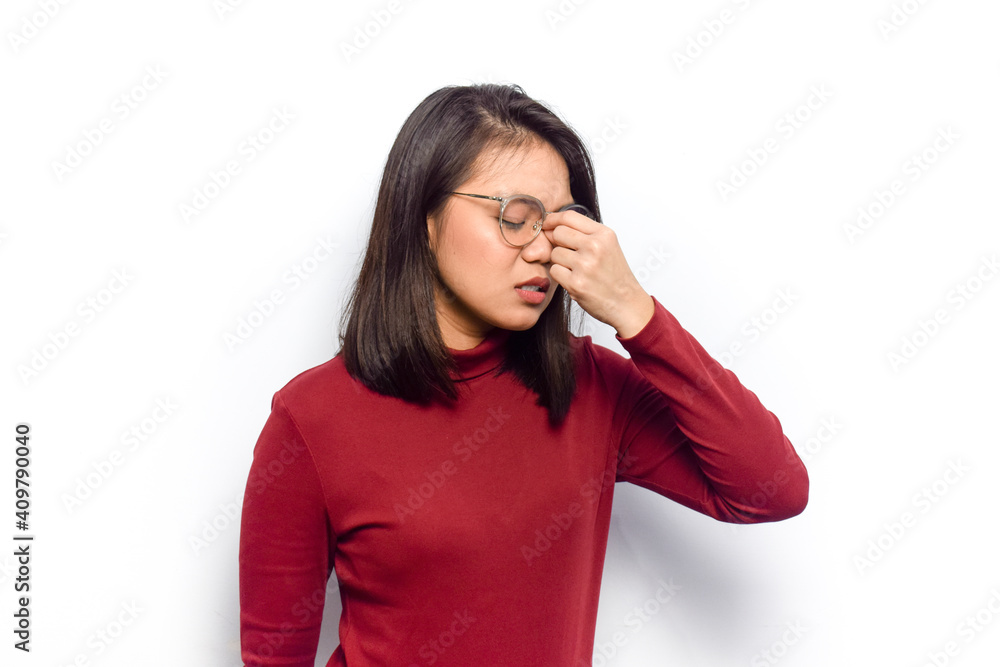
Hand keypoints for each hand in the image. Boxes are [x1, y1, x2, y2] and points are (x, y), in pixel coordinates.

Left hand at [540, 210, 654, 338]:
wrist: (626, 303)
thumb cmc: (615, 276)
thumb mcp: (607, 246)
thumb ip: (584, 234)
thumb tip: (552, 226)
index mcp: (604, 234)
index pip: (569, 216)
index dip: (553, 219)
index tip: (547, 224)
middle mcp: (595, 247)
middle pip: (558, 233)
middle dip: (556, 242)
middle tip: (567, 253)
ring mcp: (585, 265)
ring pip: (554, 253)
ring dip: (559, 262)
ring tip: (576, 269)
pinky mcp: (576, 283)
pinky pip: (554, 271)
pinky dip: (560, 276)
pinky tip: (574, 279)